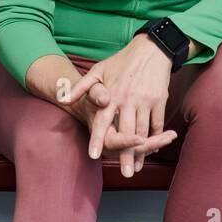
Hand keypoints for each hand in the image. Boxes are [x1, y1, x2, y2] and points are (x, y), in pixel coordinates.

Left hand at [65, 35, 175, 176]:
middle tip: (124, 173)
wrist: (150, 49)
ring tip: (137, 168)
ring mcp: (144, 101)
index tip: (93, 155)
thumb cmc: (121, 62)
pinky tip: (152, 150)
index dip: (97, 138)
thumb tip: (63, 99)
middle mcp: (128, 99)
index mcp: (112, 94)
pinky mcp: (159, 101)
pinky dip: (155, 137)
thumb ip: (81, 87)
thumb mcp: (98, 70)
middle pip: (126, 132)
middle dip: (126, 154)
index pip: (103, 120)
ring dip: (141, 151)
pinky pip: (156, 123)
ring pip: (143, 131)